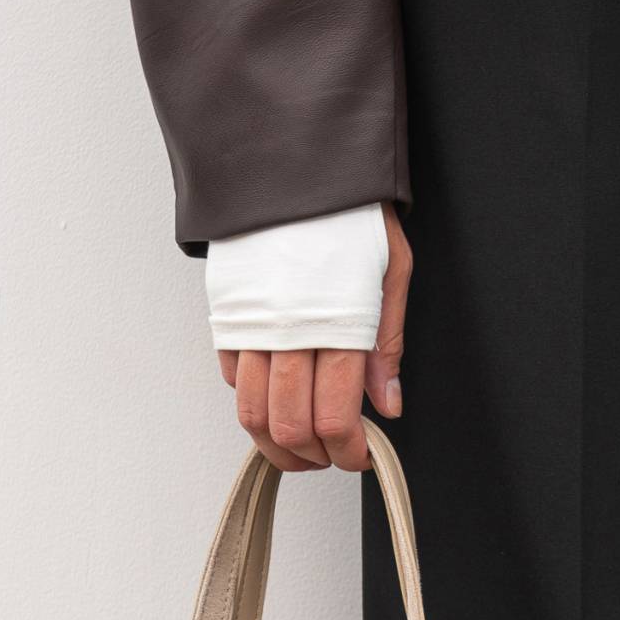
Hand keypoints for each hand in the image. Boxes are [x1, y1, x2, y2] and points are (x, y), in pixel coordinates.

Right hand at [217, 203, 410, 472]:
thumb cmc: (348, 211)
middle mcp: (287, 331)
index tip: (359, 457)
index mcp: (335, 323)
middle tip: (333, 455)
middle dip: (314, 456)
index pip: (333, 418)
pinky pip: (231, 378)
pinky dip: (252, 400)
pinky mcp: (226, 317)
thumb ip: (387, 343)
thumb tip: (387, 403)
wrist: (294, 162)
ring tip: (303, 446)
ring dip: (277, 444)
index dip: (346, 452)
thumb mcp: (392, 270)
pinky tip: (277, 397)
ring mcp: (250, 327)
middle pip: (289, 427)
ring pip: (251, 414)